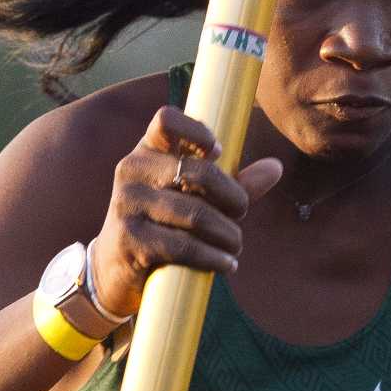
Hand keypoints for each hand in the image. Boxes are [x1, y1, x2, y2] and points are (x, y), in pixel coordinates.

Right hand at [89, 106, 281, 318]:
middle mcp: (131, 171)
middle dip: (232, 196)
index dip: (197, 130)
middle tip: (242, 212)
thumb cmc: (162, 226)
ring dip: (227, 234)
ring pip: (194, 214)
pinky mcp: (129, 239)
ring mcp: (126, 204)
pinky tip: (226, 264)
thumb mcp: (192, 198)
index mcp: (147, 152)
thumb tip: (276, 167)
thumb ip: (232, 182)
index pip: (166, 120)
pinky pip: (182, 245)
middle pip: (196, 171)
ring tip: (235, 245)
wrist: (115, 270)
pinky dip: (212, 257)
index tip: (218, 152)